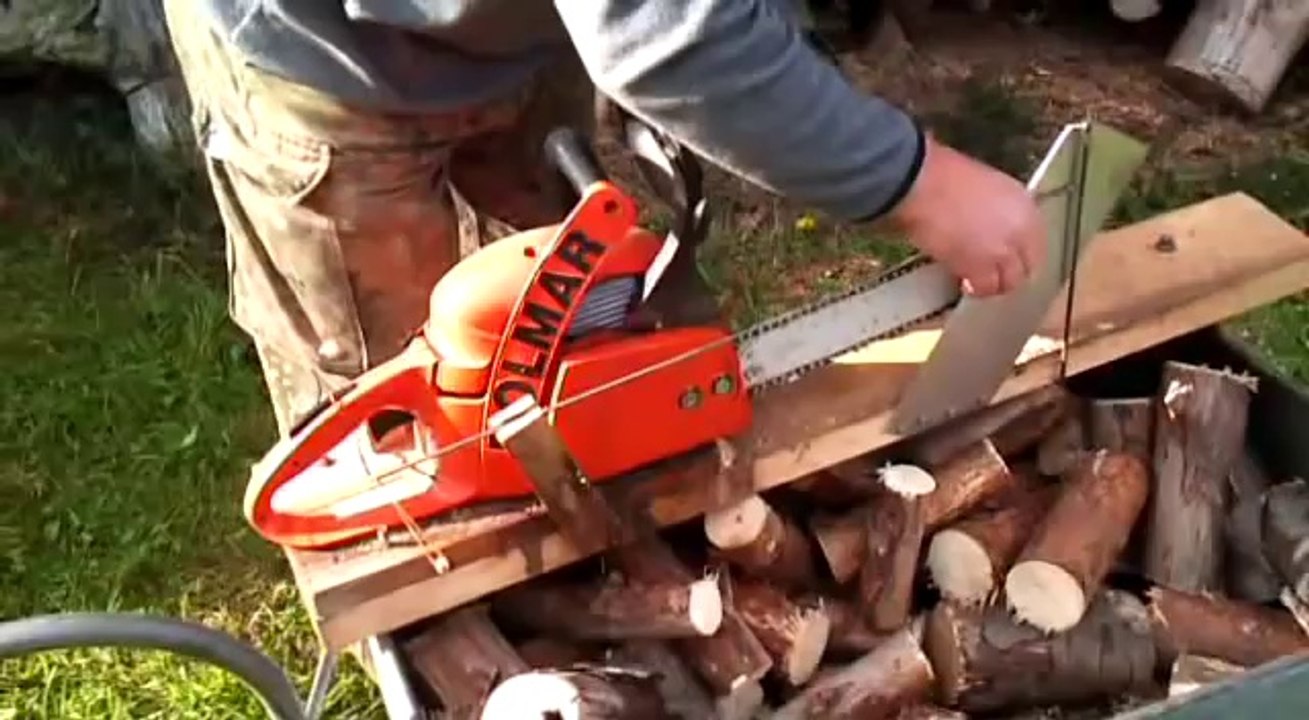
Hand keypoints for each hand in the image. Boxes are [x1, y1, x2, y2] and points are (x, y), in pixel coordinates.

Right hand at [888, 135, 1045, 296]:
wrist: (921, 184)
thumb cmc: (942, 174)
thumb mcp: (982, 185)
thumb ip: (994, 207)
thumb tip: (988, 223)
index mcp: (1024, 204)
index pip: (1036, 241)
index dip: (1020, 252)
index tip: (1006, 256)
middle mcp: (1021, 229)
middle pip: (1028, 265)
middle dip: (1011, 272)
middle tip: (992, 274)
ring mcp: (1003, 250)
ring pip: (1010, 281)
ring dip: (995, 283)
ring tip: (978, 282)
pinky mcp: (980, 267)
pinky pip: (985, 287)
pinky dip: (976, 289)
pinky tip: (964, 284)